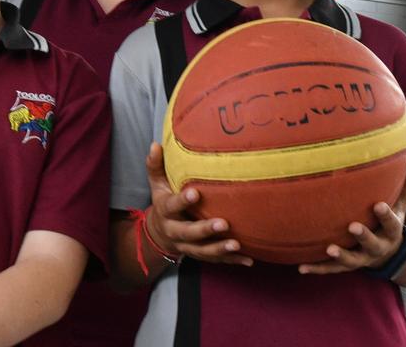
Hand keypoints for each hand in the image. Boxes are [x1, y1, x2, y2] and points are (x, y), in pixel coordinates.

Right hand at [145, 143, 252, 266]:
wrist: (160, 234)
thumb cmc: (164, 202)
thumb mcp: (157, 184)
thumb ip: (156, 166)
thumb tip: (156, 144)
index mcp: (165, 212)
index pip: (171, 206)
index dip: (182, 201)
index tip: (195, 193)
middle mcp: (175, 231)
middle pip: (188, 233)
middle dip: (205, 230)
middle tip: (223, 224)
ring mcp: (187, 246)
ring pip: (202, 251)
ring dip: (219, 249)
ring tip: (236, 244)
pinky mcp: (200, 254)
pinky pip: (215, 260)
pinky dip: (232, 261)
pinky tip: (249, 260)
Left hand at [299, 155, 405, 274]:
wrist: (388, 253)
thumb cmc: (390, 220)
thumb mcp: (401, 204)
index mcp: (392, 231)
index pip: (391, 222)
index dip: (385, 215)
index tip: (378, 204)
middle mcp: (378, 247)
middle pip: (372, 243)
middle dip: (363, 235)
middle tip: (352, 226)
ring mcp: (362, 258)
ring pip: (352, 260)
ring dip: (340, 255)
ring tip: (328, 249)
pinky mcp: (347, 266)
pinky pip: (332, 269)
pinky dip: (318, 269)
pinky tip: (301, 267)